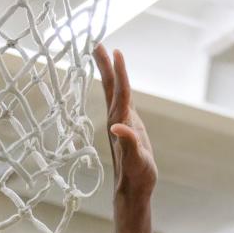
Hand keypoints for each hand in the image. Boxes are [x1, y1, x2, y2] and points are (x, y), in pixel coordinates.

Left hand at [94, 45, 156, 200]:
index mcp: (121, 123)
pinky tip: (118, 79)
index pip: (121, 92)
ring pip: (114, 91)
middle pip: (111, 86)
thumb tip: (117, 128)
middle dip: (105, 64)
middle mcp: (117, 119)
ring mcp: (121, 122)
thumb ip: (128, 143)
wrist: (132, 189)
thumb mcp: (136, 161)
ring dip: (109, 71)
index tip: (116, 51)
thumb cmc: (136, 176)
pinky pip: (121, 100)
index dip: (120, 72)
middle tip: (97, 42)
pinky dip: (119, 86)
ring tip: (104, 53)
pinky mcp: (126, 126)